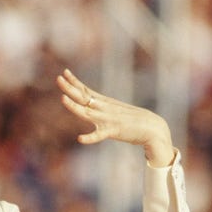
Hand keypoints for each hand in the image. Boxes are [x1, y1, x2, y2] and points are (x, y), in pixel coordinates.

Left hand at [56, 69, 174, 166]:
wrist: (153, 127)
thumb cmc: (134, 120)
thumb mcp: (115, 111)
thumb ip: (102, 107)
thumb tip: (91, 103)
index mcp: (105, 103)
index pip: (86, 90)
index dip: (74, 82)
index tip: (64, 73)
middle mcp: (104, 108)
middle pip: (83, 97)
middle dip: (70, 88)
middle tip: (58, 78)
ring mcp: (108, 119)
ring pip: (87, 113)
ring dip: (74, 107)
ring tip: (63, 99)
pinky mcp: (114, 131)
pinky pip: (100, 135)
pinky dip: (90, 137)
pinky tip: (80, 139)